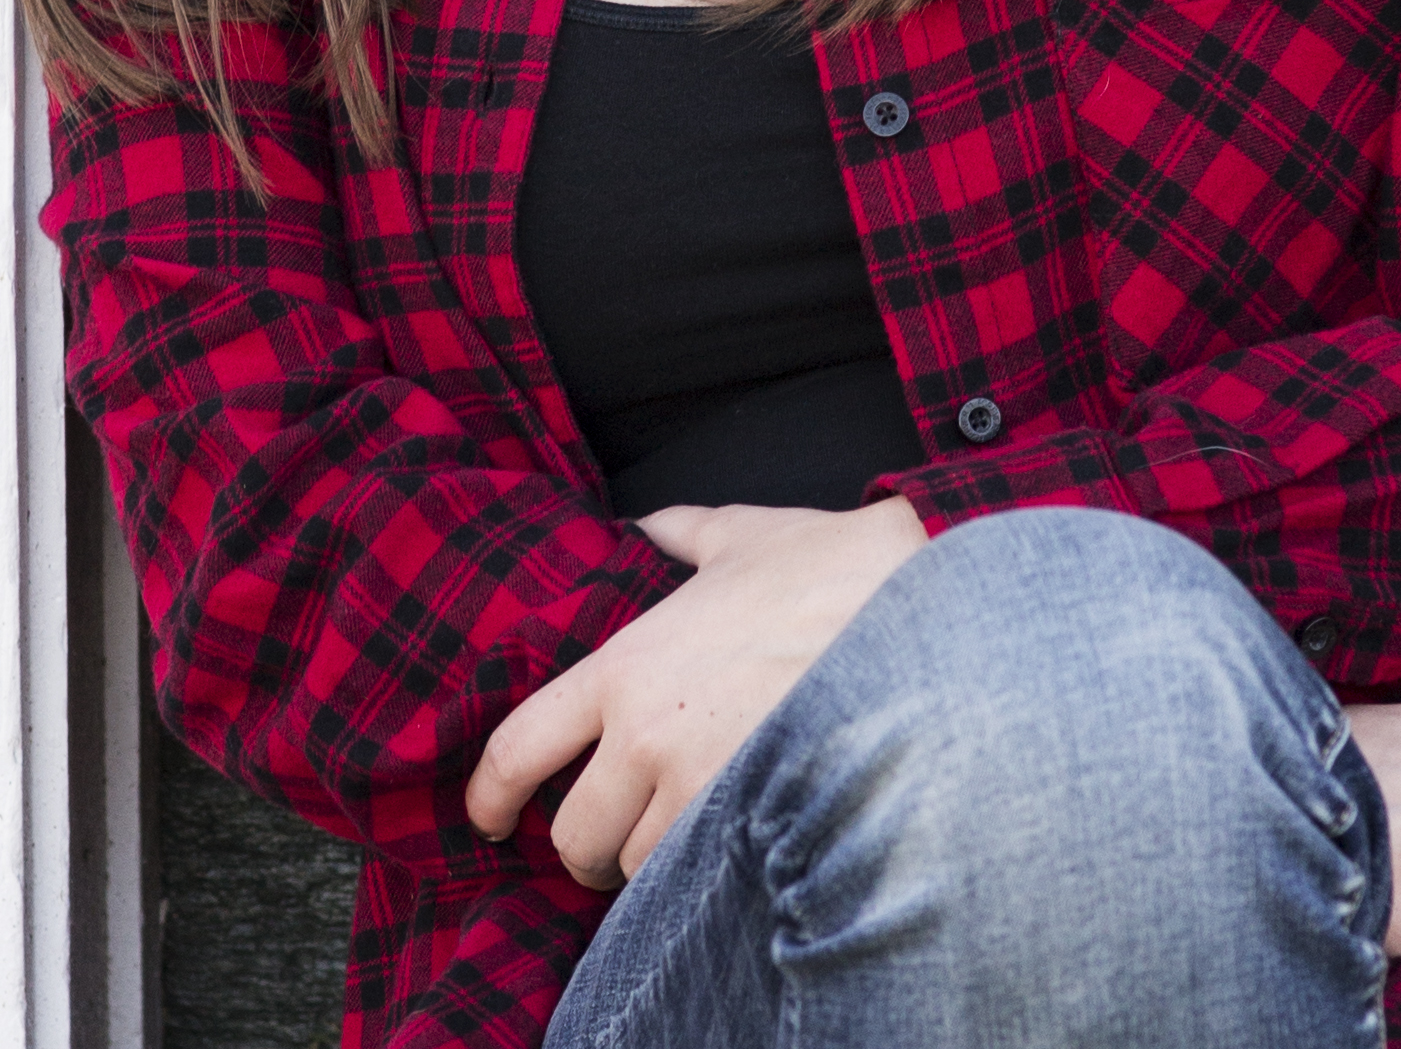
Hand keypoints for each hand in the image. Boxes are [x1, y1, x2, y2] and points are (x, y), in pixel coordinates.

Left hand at [466, 496, 928, 889]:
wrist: (911, 613)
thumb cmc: (825, 570)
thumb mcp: (740, 535)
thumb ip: (683, 533)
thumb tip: (654, 524)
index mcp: (626, 665)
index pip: (522, 747)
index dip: (489, 797)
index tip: (489, 819)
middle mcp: (646, 734)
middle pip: (574, 834)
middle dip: (585, 846)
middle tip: (611, 834)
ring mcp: (699, 786)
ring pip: (641, 865)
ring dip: (655, 858)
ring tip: (684, 828)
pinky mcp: (755, 820)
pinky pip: (704, 875)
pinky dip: (707, 868)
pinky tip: (732, 839)